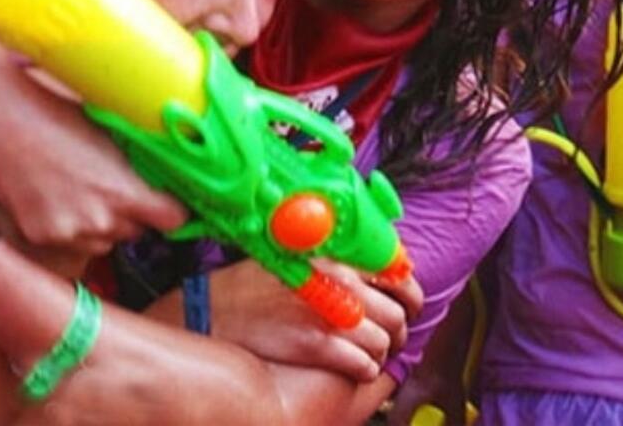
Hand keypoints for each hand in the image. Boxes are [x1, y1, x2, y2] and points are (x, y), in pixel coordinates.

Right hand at [0, 54, 187, 257]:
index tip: (168, 199)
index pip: (175, 220)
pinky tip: (57, 194)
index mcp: (124, 191)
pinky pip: (73, 242)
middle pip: (138, 232)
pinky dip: (71, 226)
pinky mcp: (41, 236)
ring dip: (102, 223)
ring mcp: (68, 233)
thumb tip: (168, 172)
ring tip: (81, 187)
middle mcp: (100, 220)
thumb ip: (138, 163)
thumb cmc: (57, 112)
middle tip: (114, 184)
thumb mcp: (110, 132)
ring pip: (105, 240)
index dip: (173, 208)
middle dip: (132, 213)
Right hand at [201, 258, 408, 381]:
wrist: (213, 311)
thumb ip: (337, 260)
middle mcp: (338, 279)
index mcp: (336, 253)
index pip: (398, 271)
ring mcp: (329, 312)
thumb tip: (377, 270)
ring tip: (370, 354)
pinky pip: (364, 365)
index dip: (410, 294)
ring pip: (384, 341)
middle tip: (391, 336)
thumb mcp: (296, 255)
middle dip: (400, 330)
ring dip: (382, 352)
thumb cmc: (251, 285)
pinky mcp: (317, 344)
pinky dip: (365, 370)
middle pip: (397, 312)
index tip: (408, 304)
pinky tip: (354, 367)